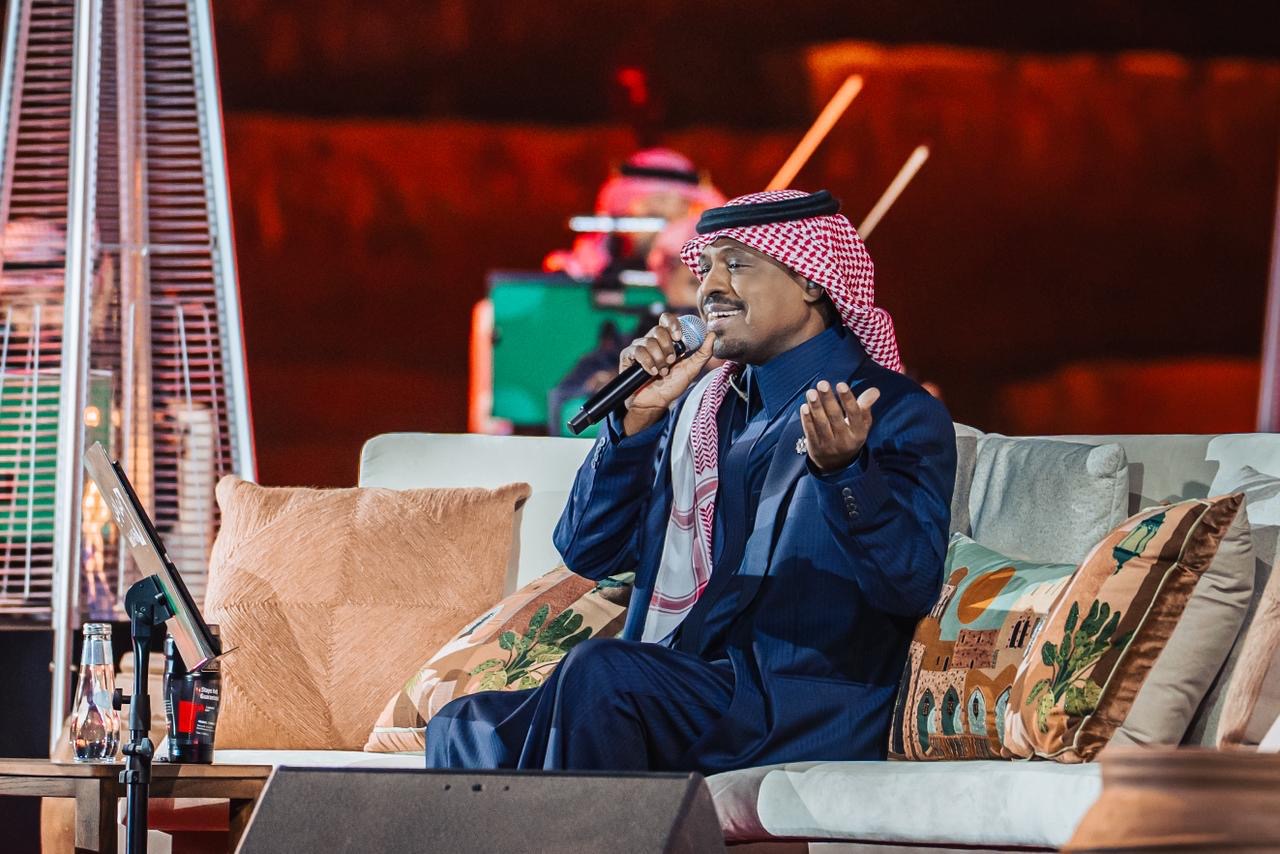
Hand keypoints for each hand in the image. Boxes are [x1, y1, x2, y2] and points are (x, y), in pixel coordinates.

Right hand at [618, 313, 716, 435]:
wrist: (655, 403)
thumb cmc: (672, 386)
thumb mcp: (691, 370)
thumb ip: (703, 353)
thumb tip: (712, 335)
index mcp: (667, 340)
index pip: (667, 319)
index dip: (673, 324)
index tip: (679, 337)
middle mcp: (652, 340)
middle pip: (658, 330)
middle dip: (667, 348)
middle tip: (671, 362)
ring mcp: (639, 347)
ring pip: (649, 341)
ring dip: (658, 359)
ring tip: (661, 372)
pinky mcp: (628, 356)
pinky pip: (637, 350)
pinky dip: (647, 362)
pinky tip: (651, 372)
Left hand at [799, 381, 880, 471]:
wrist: (836, 464)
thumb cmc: (850, 436)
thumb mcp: (862, 425)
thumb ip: (865, 406)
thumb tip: (875, 390)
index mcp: (858, 433)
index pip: (854, 414)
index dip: (848, 399)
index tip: (841, 384)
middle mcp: (844, 440)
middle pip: (835, 417)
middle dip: (828, 399)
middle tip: (822, 384)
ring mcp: (829, 445)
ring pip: (822, 424)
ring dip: (815, 407)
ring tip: (811, 392)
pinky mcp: (815, 448)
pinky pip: (810, 432)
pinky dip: (807, 419)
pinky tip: (804, 406)